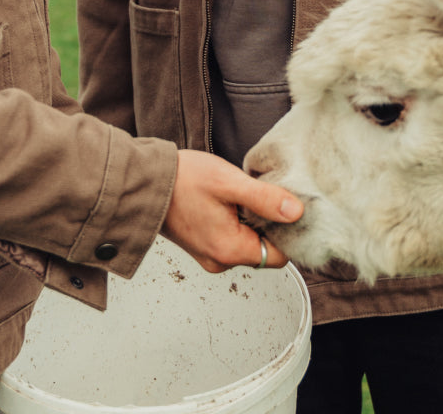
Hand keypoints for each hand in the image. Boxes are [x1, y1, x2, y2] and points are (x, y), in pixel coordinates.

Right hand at [161, 148, 302, 273]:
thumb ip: (265, 199)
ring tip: (238, 195)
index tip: (282, 204)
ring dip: (251, 220)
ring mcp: (210, 255)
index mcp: (230, 251)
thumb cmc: (183, 180)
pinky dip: (236, 221)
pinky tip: (227, 201)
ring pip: (248, 243)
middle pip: (265, 250)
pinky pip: (232, 238)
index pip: (280, 255)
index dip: (286, 230)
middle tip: (258, 194)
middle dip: (268, 223)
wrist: (146, 181)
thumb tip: (297, 212)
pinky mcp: (203, 245)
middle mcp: (221, 261)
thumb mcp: (229, 182)